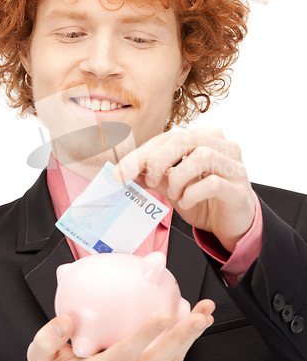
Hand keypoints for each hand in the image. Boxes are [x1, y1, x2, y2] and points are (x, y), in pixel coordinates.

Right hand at [27, 300, 214, 360]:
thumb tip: (65, 321)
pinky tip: (193, 323)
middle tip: (201, 316)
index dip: (146, 336)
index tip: (164, 315)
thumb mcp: (41, 359)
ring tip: (206, 314)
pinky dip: (184, 343)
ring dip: (190, 339)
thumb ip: (46, 340)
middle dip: (183, 338)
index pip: (126, 355)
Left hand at [114, 127, 255, 252]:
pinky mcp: (239, 189)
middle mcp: (222, 146)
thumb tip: (122, 170)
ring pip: (203, 156)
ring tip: (173, 194)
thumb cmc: (202, 199)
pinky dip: (193, 193)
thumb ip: (151, 174)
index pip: (168, 136)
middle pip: (185, 138)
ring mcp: (234, 166)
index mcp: (204, 137)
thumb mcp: (172, 184)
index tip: (120, 172)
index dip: (141, 153)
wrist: (230, 224)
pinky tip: (186, 202)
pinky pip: (214, 183)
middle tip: (150, 182)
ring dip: (178, 177)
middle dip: (158, 160)